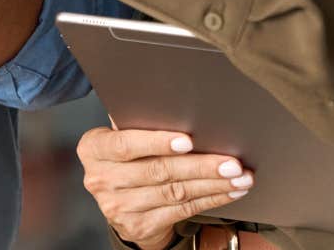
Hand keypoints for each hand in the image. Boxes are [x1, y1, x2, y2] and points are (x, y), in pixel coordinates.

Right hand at [77, 128, 254, 249]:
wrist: (122, 202)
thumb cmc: (129, 157)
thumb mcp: (124, 138)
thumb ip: (138, 124)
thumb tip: (175, 107)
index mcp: (94, 148)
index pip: (125, 144)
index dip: (156, 142)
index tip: (187, 140)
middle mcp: (100, 179)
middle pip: (157, 171)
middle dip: (200, 166)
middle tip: (231, 162)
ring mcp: (118, 206)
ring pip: (174, 192)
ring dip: (212, 184)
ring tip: (239, 176)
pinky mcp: (138, 226)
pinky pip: (181, 211)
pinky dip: (210, 200)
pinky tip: (229, 191)